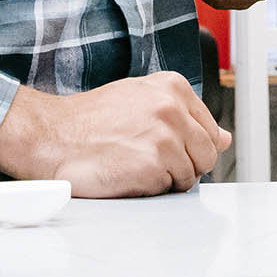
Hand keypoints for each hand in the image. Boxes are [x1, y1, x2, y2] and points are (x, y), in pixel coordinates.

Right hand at [0, 73, 230, 196]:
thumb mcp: (140, 101)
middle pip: (208, 154)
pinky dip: (150, 189)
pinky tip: (126, 173)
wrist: (52, 136)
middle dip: (185, 165)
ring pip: (191, 176)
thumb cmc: (90, 121)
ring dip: (166, 179)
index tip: (168, 148)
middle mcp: (173, 108)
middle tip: (149, 161)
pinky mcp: (154, 165)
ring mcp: (165, 137)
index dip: (190, 146)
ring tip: (133, 164)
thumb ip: (185, 115)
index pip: (210, 129)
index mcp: (173, 87)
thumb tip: (225, 138)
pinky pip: (168, 189)